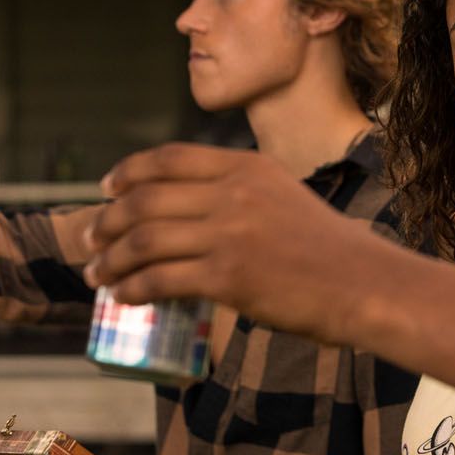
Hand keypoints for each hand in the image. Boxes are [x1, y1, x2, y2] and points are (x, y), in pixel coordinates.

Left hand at [82, 144, 379, 341]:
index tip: (107, 188)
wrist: (363, 283)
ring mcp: (229, 234)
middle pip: (145, 200)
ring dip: (111, 259)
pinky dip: (133, 288)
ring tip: (97, 273)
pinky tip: (123, 296)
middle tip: (91, 239)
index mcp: (246, 167)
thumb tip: (190, 209)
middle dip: (107, 221)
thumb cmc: (328, 249)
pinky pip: (161, 279)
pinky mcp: (228, 277)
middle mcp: (233, 193)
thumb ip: (240, 192)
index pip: (169, 159)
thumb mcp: (284, 196)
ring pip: (144, 241)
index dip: (129, 172)